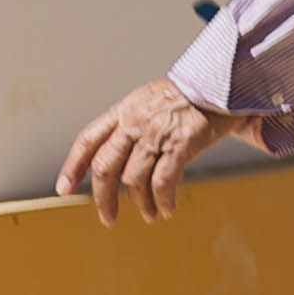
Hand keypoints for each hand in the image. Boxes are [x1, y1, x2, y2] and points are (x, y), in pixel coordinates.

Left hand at [59, 79, 253, 220]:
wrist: (228, 76)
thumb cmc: (197, 91)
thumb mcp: (157, 100)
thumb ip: (138, 124)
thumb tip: (130, 155)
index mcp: (126, 108)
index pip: (88, 139)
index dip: (73, 165)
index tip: (64, 188)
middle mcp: (136, 121)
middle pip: (105, 167)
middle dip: (103, 198)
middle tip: (108, 218)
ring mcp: (157, 132)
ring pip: (133, 180)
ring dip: (140, 204)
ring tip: (151, 215)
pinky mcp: (180, 143)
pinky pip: (162, 183)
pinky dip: (162, 201)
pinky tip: (167, 209)